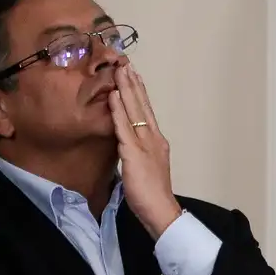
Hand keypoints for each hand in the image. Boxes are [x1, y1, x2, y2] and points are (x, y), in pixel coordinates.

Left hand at [109, 61, 182, 237]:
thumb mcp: (146, 168)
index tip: (133, 76)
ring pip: (134, 111)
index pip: (147, 112)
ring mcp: (145, 144)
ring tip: (119, 71)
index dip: (139, 93)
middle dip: (133, 84)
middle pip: (142, 106)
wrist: (161, 210)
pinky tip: (115, 97)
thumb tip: (129, 145)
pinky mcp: (134, 153)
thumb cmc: (152, 195)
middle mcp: (153, 138)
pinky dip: (119, 111)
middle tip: (125, 64)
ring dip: (126, 90)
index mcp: (157, 141)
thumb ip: (139, 153)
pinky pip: (124, 128)